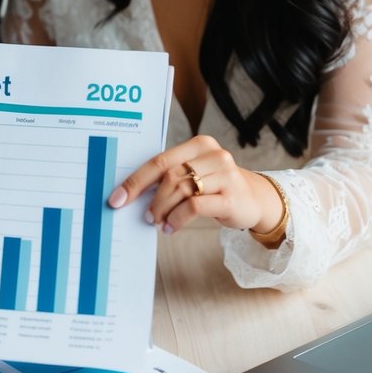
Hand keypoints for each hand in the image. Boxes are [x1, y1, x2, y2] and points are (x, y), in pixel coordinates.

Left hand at [108, 136, 283, 234]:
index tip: (117, 198)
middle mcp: (214, 155)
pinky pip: (194, 206)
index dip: (136, 181)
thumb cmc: (215, 187)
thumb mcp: (194, 176)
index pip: (160, 160)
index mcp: (199, 145)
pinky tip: (171, 227)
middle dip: (152, 199)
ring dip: (163, 210)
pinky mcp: (231, 196)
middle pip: (169, 176)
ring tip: (159, 223)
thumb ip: (170, 178)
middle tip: (146, 217)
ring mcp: (225, 174)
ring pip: (181, 191)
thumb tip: (131, 194)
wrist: (254, 200)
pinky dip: (177, 219)